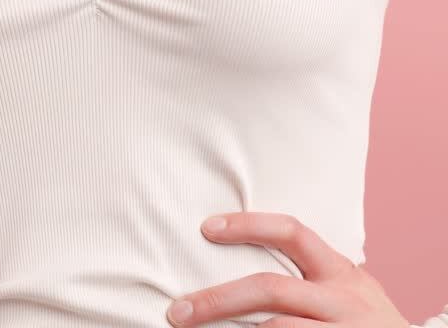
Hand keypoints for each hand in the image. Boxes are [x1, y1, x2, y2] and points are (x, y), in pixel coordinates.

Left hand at [166, 211, 410, 327]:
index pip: (291, 232)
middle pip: (271, 289)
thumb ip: (311, 275)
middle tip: (177, 311)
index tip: (207, 227)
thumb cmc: (367, 323)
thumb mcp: (348, 289)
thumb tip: (245, 255)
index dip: (248, 225)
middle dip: (218, 300)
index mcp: (340, 271)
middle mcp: (342, 300)